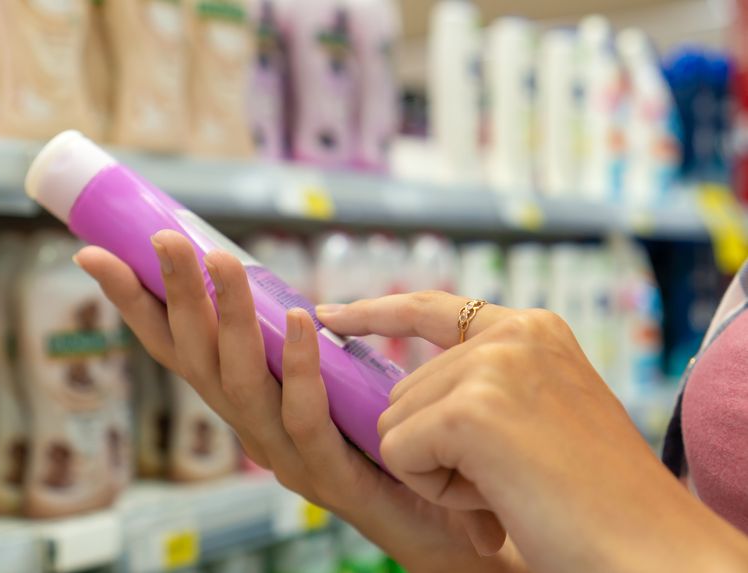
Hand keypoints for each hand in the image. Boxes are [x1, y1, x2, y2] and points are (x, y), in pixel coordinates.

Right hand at [74, 232, 525, 572]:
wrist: (429, 526)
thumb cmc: (378, 446)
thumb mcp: (328, 385)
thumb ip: (304, 351)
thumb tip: (297, 299)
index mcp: (244, 405)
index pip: (178, 349)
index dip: (137, 305)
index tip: (94, 255)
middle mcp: (250, 430)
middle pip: (198, 358)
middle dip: (177, 296)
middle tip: (163, 237)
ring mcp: (284, 457)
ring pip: (240, 382)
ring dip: (229, 320)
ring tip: (221, 261)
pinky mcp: (329, 475)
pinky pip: (305, 417)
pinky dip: (300, 365)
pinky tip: (304, 319)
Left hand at [322, 294, 747, 572]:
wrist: (649, 549)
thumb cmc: (596, 498)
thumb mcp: (541, 414)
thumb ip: (483, 386)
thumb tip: (399, 393)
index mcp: (533, 330)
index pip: (431, 308)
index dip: (374, 313)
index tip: (332, 315)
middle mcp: (513, 333)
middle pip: (404, 390)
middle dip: (437, 449)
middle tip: (509, 477)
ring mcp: (493, 367)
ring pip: (396, 423)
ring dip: (439, 472)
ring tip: (510, 486)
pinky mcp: (472, 410)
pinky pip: (399, 453)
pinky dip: (436, 491)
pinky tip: (495, 497)